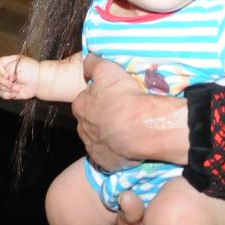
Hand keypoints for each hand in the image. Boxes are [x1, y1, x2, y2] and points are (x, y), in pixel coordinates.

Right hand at [0, 54, 37, 98]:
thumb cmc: (33, 72)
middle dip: (5, 81)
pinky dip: (8, 95)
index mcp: (9, 62)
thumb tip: (5, 76)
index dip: (1, 71)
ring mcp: (7, 81)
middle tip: (13, 82)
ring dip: (8, 88)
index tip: (9, 75)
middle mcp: (7, 72)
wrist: (39, 82)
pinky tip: (15, 93)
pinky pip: (2, 94)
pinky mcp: (9, 90)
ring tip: (18, 87)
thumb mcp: (21, 65)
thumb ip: (9, 68)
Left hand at [72, 56, 187, 172]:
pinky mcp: (107, 163)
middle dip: (102, 118)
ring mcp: (94, 148)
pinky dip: (118, 151)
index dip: (97, 97)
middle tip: (121, 112)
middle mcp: (83, 129)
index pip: (84, 100)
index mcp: (81, 106)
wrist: (143, 127)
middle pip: (90, 121)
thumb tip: (87, 61)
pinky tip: (130, 144)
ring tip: (128, 128)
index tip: (111, 96)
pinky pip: (111, 156)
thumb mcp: (108, 70)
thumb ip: (94, 64)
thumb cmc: (125, 97)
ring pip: (99, 139)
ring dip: (110, 135)